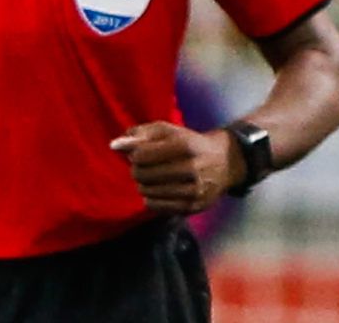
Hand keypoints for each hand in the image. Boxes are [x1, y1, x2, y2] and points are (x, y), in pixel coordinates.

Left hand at [110, 121, 240, 214]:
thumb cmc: (189, 143)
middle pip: (143, 175)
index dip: (134, 155)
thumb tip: (114, 145)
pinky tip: (156, 191)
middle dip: (137, 170)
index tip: (140, 154)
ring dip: (143, 185)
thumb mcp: (168, 131)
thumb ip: (140, 134)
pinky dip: (150, 199)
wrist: (224, 162)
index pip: (142, 155)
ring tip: (150, 178)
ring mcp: (194, 190)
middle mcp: (192, 169)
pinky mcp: (193, 207)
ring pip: (148, 192)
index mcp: (185, 146)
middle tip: (143, 167)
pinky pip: (157, 207)